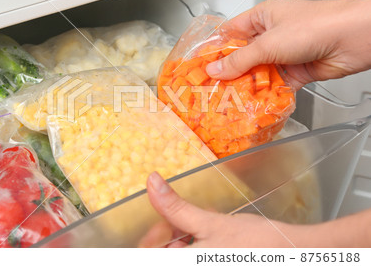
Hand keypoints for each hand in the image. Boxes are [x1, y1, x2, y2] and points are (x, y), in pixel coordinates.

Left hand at [146, 172, 370, 247]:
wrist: (294, 253)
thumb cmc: (257, 244)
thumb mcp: (210, 222)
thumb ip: (175, 208)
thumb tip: (152, 183)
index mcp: (188, 263)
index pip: (148, 253)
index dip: (151, 239)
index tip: (162, 224)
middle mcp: (194, 265)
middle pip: (166, 252)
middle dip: (172, 234)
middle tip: (190, 221)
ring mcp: (207, 263)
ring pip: (183, 251)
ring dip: (188, 236)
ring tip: (208, 224)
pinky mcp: (215, 261)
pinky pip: (199, 253)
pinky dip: (200, 244)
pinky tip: (215, 235)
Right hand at [206, 0, 370, 89]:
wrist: (353, 39)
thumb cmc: (315, 26)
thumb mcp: (268, 43)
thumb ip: (239, 60)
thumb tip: (215, 70)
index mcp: (263, 17)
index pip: (232, 33)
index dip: (216, 49)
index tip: (202, 65)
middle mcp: (273, 35)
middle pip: (244, 56)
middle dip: (230, 72)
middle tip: (213, 87)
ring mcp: (284, 54)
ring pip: (258, 72)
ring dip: (247, 86)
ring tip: (229, 99)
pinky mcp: (295, 71)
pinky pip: (274, 85)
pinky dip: (265, 95)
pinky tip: (253, 103)